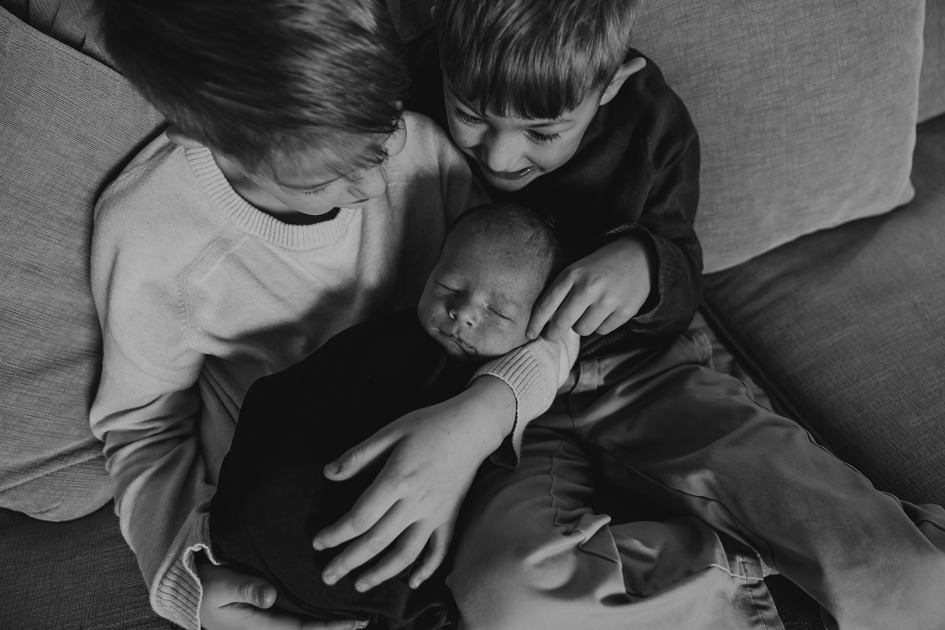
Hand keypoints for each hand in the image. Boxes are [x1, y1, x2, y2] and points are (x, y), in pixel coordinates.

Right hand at [198, 562, 366, 629]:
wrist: (191, 585)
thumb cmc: (205, 587)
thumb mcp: (220, 587)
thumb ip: (245, 589)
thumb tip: (270, 597)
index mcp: (259, 627)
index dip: (329, 628)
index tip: (353, 621)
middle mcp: (268, 627)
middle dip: (336, 627)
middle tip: (366, 618)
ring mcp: (270, 619)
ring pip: (306, 623)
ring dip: (330, 620)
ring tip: (358, 612)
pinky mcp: (271, 609)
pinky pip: (299, 613)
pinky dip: (318, 610)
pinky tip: (335, 603)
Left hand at [312, 376, 514, 591]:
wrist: (472, 426)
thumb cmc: (429, 425)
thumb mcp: (391, 431)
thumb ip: (359, 455)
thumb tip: (328, 473)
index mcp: (397, 479)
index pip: (360, 517)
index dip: (336, 533)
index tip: (319, 541)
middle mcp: (415, 502)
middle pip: (376, 541)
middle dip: (348, 561)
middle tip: (327, 575)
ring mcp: (435, 513)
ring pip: (406, 553)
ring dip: (380, 573)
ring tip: (359, 584)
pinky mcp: (450, 516)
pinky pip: (440, 550)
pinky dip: (427, 569)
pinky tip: (412, 583)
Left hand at [527, 235, 652, 340]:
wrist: (638, 255)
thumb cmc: (599, 267)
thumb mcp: (577, 270)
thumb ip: (561, 292)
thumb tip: (543, 324)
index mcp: (573, 274)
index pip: (547, 304)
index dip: (535, 323)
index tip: (529, 334)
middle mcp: (589, 287)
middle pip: (561, 323)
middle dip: (553, 333)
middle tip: (551, 335)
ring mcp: (608, 300)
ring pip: (582, 330)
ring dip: (581, 325)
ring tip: (588, 311)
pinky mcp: (625, 311)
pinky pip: (602, 331)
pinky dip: (600, 325)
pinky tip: (606, 310)